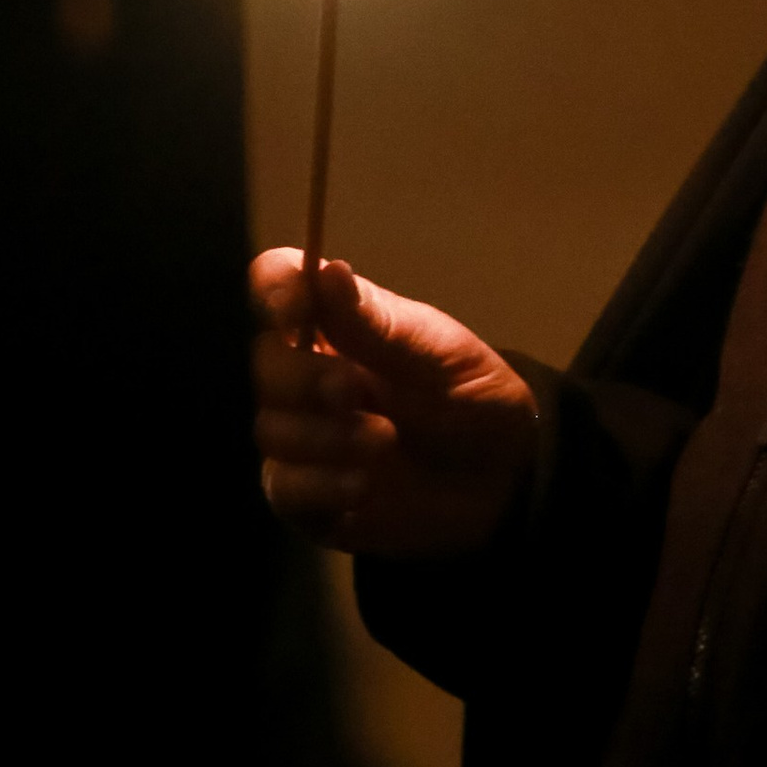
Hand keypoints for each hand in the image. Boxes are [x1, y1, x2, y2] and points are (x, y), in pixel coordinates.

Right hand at [250, 251, 538, 557]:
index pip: (280, 285)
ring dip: (324, 436)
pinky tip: (363, 486)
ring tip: (384, 441)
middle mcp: (310, 375)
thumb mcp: (439, 356)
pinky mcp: (307, 496)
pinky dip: (319, 485)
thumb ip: (378, 325)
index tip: (294, 304)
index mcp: (339, 325)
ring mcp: (304, 436)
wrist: (501, 479)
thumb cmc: (472, 399)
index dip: (275, 288)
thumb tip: (326, 270)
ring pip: (271, 429)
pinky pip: (282, 488)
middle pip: (265, 362)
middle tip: (351, 390)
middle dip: (302, 377)